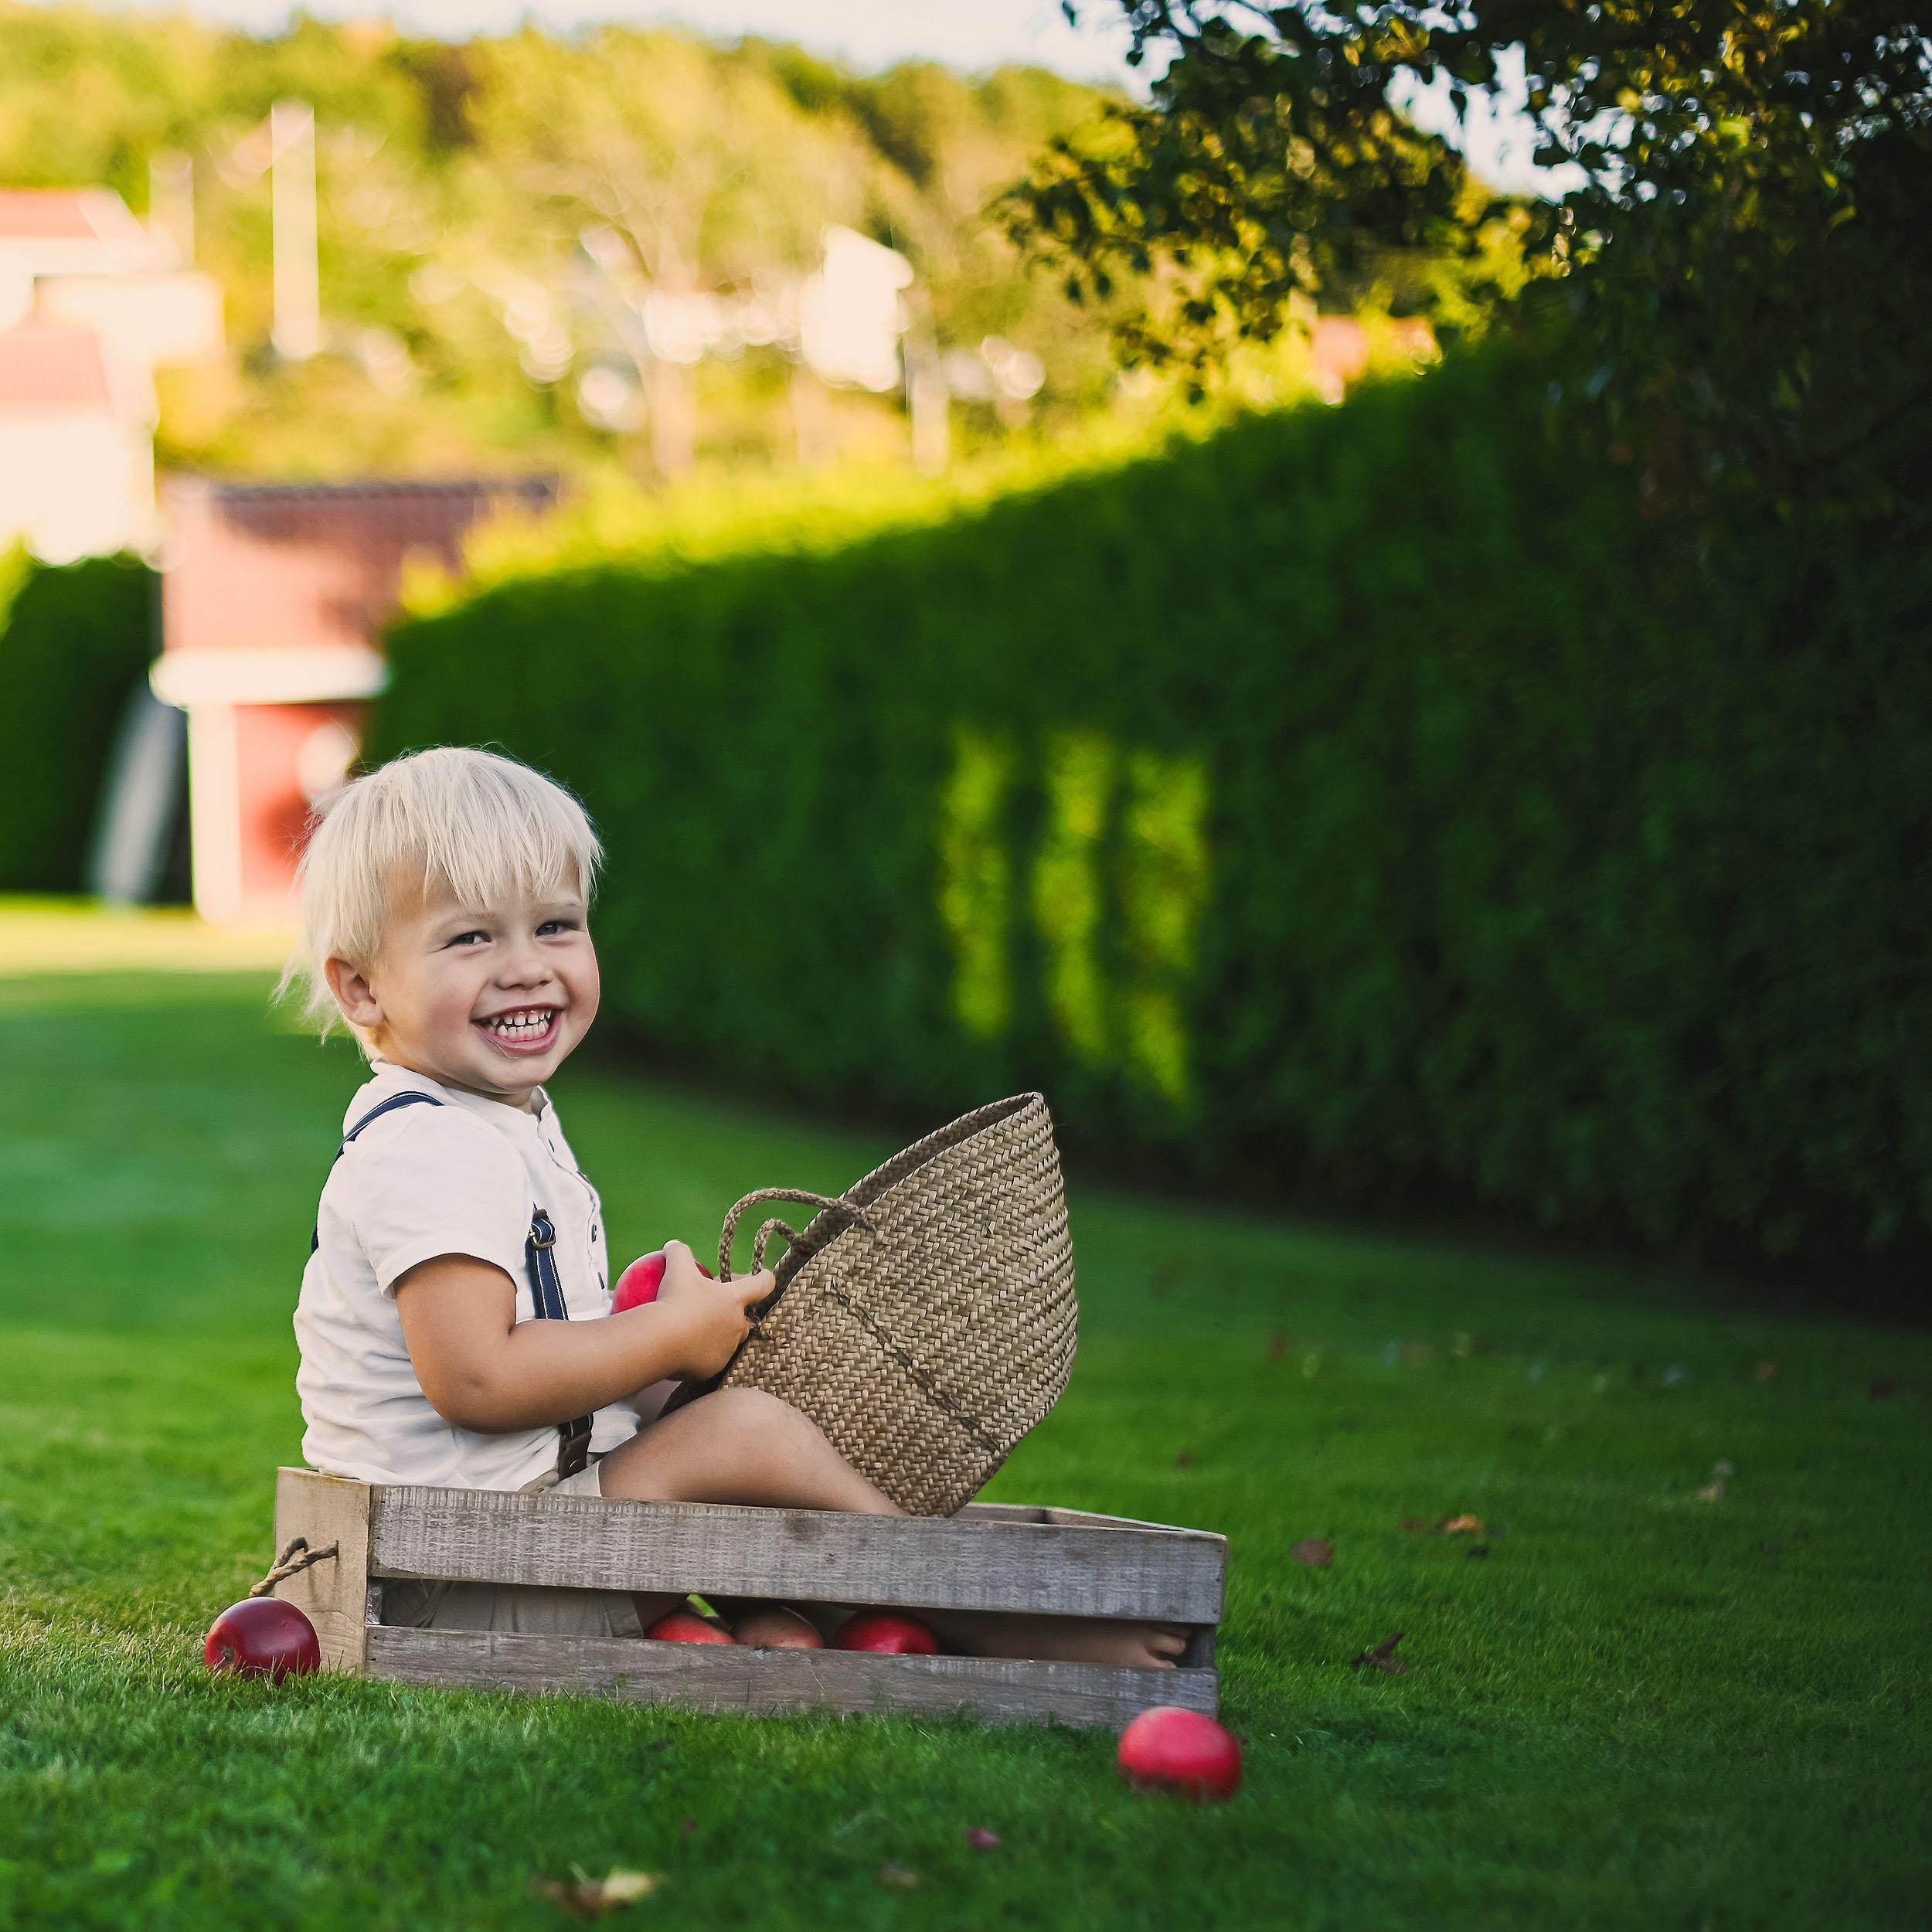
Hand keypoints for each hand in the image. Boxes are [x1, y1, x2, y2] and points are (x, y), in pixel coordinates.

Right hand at [655, 1239, 772, 1379]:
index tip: (765, 1274)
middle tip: (716, 1308)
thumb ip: (679, 1253)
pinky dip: (702, 1353)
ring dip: (719, 1334)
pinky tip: (685, 1349)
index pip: (761, 1285)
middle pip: (744, 1318)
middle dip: (736, 1313)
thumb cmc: (674, 1301)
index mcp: (733, 1299)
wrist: (661, 1341)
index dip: (765, 1278)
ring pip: (729, 1340)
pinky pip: (711, 1359)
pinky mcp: (713, 1368)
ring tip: (700, 1330)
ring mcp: (727, 1348)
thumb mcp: (676, 1269)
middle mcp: (736, 1325)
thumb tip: (673, 1244)